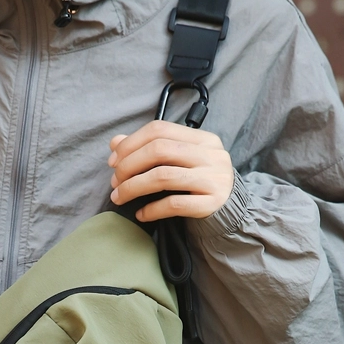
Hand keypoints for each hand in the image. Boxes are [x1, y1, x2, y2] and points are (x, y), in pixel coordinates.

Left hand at [108, 120, 233, 221]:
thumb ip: (149, 148)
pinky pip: (175, 204)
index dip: (130, 143)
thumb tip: (115, 143)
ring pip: (163, 177)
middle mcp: (210, 155)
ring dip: (133, 187)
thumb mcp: (179, 160)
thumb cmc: (199, 181)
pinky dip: (152, 209)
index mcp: (202, 139)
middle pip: (159, 150)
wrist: (231, 208)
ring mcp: (213, 179)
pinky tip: (140, 214)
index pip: (159, 129)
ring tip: (119, 197)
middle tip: (114, 181)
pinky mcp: (211, 203)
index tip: (113, 161)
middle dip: (129, 165)